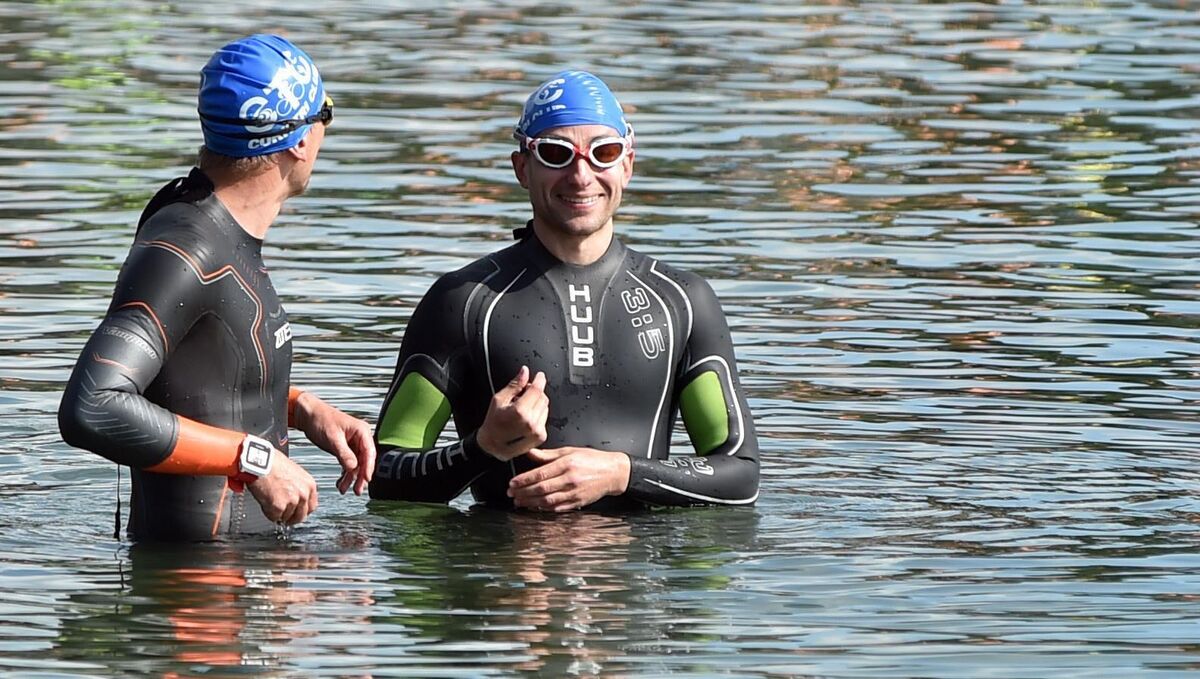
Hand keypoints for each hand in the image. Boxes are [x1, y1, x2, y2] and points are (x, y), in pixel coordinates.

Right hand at [246, 453, 318, 523]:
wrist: (259, 460)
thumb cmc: (272, 462)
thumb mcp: (294, 472)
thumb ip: (298, 486)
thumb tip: (294, 496)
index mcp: (309, 485)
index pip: (311, 507)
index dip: (301, 511)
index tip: (295, 512)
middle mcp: (303, 493)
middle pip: (300, 516)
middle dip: (291, 517)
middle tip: (282, 514)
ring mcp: (292, 501)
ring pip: (286, 517)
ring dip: (278, 513)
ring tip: (270, 501)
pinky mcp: (278, 506)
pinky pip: (274, 517)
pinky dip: (268, 513)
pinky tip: (265, 502)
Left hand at [293, 391, 375, 494]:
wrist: (308, 414)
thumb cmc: (320, 419)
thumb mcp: (332, 438)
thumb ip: (344, 454)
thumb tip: (353, 468)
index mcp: (362, 431)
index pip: (369, 452)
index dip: (369, 467)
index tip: (366, 480)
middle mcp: (360, 437)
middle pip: (365, 460)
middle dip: (360, 476)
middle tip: (357, 490)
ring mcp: (353, 443)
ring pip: (357, 464)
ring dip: (351, 477)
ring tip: (344, 488)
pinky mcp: (346, 447)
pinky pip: (349, 463)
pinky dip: (345, 473)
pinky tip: (341, 482)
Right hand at [476, 366, 548, 460]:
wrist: (491, 445)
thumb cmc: (492, 423)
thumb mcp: (499, 400)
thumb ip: (514, 385)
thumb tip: (524, 372)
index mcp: (520, 412)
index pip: (537, 390)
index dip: (539, 380)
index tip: (540, 375)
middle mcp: (531, 423)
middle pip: (542, 398)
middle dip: (534, 393)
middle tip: (521, 396)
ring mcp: (537, 431)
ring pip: (545, 407)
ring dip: (536, 404)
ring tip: (521, 410)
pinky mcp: (541, 437)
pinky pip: (545, 418)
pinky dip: (538, 415)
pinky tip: (526, 418)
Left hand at [508, 447, 630, 511]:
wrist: (613, 472)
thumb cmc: (592, 460)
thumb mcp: (570, 451)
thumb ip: (548, 454)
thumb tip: (529, 453)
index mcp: (566, 464)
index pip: (540, 474)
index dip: (524, 480)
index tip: (512, 483)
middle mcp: (569, 479)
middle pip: (541, 489)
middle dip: (523, 492)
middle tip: (511, 494)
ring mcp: (574, 493)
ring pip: (547, 501)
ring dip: (530, 503)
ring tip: (519, 502)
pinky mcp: (577, 502)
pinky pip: (557, 508)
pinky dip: (544, 509)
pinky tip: (535, 507)